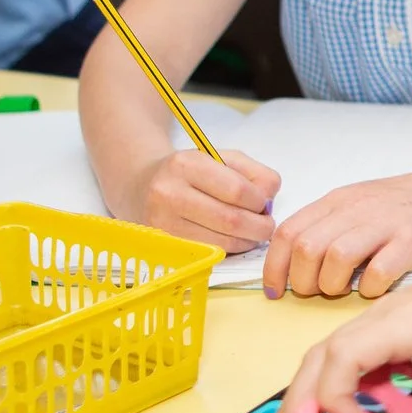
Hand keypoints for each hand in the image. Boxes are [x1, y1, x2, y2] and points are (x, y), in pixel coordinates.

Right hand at [133, 146, 278, 252]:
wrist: (141, 185)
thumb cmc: (190, 172)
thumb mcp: (222, 158)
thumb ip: (254, 173)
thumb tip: (270, 199)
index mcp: (186, 164)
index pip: (237, 190)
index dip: (259, 201)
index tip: (263, 203)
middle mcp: (169, 193)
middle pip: (231, 220)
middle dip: (259, 227)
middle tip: (266, 225)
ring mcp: (163, 223)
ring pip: (221, 243)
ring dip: (247, 242)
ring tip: (251, 233)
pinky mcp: (164, 246)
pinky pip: (208, 254)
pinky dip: (228, 250)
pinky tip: (232, 240)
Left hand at [264, 163, 411, 299]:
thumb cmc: (406, 204)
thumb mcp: (359, 203)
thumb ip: (328, 225)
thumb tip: (292, 262)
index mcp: (338, 201)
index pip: (288, 232)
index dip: (274, 266)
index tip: (276, 290)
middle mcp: (357, 209)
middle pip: (307, 248)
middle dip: (303, 281)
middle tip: (316, 292)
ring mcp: (386, 223)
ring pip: (336, 258)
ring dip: (332, 285)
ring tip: (344, 290)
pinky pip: (379, 272)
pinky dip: (370, 289)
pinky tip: (375, 288)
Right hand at [271, 250, 411, 412]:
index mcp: (404, 321)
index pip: (343, 357)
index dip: (334, 398)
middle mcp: (384, 316)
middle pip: (321, 357)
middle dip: (299, 404)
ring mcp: (385, 319)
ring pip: (330, 355)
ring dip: (310, 394)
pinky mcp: (394, 327)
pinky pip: (354, 355)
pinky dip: (338, 385)